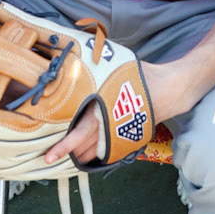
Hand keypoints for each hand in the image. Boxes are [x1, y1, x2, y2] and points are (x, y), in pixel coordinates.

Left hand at [42, 56, 184, 166]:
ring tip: (70, 152)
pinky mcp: (125, 140)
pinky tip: (88, 151)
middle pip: (82, 148)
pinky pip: (105, 151)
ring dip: (81, 153)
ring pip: (92, 152)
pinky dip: (95, 152)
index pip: (76, 135)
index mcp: (100, 112)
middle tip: (50, 157)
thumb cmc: (139, 78)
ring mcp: (116, 136)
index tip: (48, 157)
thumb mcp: (112, 69)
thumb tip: (76, 56)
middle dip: (66, 153)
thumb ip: (94, 69)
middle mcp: (106, 127)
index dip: (61, 147)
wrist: (166, 90)